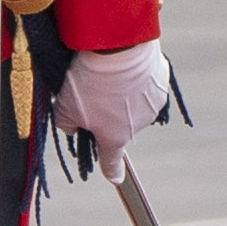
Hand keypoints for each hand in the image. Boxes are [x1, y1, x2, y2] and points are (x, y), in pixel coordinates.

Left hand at [53, 37, 174, 165]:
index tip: (114, 178)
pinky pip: (146, 82)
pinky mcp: (162, 81)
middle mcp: (138, 126)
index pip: (112, 160)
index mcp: (114, 137)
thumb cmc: (90, 81)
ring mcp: (153, 104)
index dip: (112, 170)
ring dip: (124, 93)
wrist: (118, 47)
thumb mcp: (64, 106)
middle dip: (108, 111)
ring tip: (109, 74)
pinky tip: (125, 63)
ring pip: (135, 102)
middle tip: (92, 90)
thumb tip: (72, 128)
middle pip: (120, 123)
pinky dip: (137, 75)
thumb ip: (66, 124)